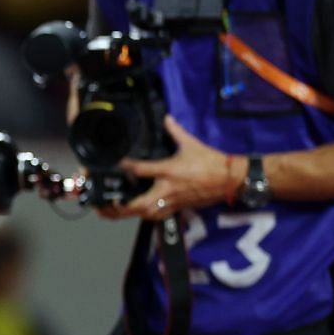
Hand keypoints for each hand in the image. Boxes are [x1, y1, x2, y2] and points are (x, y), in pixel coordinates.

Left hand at [103, 116, 236, 220]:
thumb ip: (175, 131)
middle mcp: (167, 189)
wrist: (230, 179)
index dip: (126, 167)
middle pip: (137, 203)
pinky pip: (157, 216)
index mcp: (169, 171)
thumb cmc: (212, 162)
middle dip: (119, 206)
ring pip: (145, 213)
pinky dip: (144, 215)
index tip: (116, 165)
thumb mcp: (192, 143)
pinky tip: (136, 213)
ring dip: (128, 214)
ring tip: (112, 212)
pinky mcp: (178, 208)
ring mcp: (172, 201)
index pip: (140, 170)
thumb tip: (167, 118)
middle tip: (104, 205)